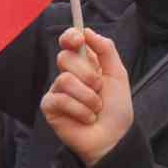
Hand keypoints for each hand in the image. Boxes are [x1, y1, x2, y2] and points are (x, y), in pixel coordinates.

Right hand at [40, 28, 132, 167]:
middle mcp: (68, 74)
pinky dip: (80, 110)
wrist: (115, 137)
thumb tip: (87, 30)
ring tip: (96, 108)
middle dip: (88, 74)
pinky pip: (60, 99)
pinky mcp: (50, 107)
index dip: (70, 37)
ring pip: (64, 79)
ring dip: (88, 96)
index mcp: (85, 64)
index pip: (68, 42)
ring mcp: (57, 91)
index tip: (78, 40)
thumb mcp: (118, 75)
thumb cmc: (116, 108)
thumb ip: (106, 50)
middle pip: (65, 58)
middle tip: (99, 89)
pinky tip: (87, 118)